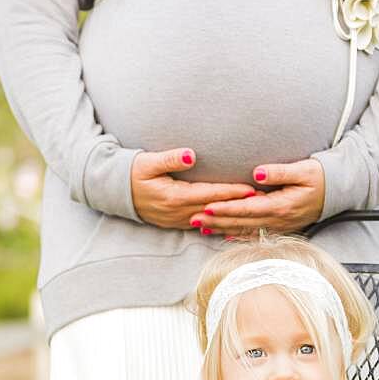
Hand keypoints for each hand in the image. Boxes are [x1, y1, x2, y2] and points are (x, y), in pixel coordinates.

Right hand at [131, 149, 256, 228]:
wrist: (115, 193)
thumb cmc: (132, 173)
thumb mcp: (148, 162)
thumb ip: (170, 158)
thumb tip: (191, 154)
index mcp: (174, 196)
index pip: (209, 194)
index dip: (231, 192)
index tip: (251, 189)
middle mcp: (178, 212)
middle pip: (215, 209)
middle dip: (238, 206)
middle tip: (262, 201)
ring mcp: (177, 220)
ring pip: (211, 220)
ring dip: (231, 216)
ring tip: (253, 212)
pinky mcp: (176, 223)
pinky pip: (203, 225)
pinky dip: (219, 223)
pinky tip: (233, 222)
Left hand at [189, 158, 324, 236]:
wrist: (337, 192)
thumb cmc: (320, 178)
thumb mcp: (303, 170)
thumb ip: (279, 172)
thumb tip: (256, 172)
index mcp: (280, 206)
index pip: (247, 209)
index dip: (225, 209)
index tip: (206, 207)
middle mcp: (277, 220)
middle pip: (240, 223)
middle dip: (216, 222)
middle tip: (192, 220)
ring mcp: (278, 226)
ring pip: (244, 230)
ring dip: (221, 230)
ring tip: (200, 229)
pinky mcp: (279, 227)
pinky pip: (254, 234)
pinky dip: (236, 236)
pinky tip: (223, 236)